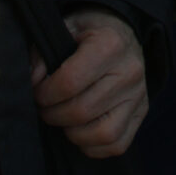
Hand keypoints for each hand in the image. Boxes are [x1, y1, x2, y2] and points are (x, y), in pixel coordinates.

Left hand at [32, 10, 149, 157]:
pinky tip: (81, 130)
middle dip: (53, 114)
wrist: (122, 32)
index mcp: (110, 45)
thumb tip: (34, 81)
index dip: (45, 93)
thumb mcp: (64, 29)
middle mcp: (129, 71)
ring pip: (102, 133)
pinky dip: (93, 145)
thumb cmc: (89, 32)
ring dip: (73, 133)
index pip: (70, 82)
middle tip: (45, 107)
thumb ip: (43, 53)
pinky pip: (117, 144)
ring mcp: (138, 95)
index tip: (38, 91)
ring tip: (63, 119)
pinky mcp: (142, 112)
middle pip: (82, 111)